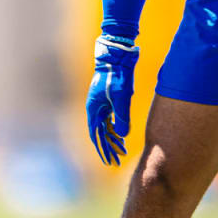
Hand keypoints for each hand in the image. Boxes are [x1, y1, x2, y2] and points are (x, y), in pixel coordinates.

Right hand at [86, 35, 138, 165]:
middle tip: (117, 161)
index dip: (103, 149)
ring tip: (122, 152)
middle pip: (101, 133)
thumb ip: (122, 117)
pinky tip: (122, 135)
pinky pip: (111, 118)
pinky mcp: (109, 99)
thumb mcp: (121, 98)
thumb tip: (123, 136)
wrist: (117, 56)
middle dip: (109, 148)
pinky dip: (116, 128)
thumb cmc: (117, 76)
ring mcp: (102, 104)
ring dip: (113, 139)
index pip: (97, 135)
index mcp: (94, 109)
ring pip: (106, 127)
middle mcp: (95, 108)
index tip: (110, 161)